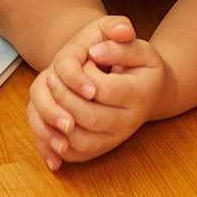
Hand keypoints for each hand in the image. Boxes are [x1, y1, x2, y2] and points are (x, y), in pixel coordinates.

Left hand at [25, 16, 166, 170]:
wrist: (149, 93)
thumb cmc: (140, 66)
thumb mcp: (139, 47)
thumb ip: (120, 42)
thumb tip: (95, 50)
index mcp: (139, 94)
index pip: (104, 90)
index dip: (82, 77)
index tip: (74, 62)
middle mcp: (128, 122)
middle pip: (90, 117)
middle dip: (63, 96)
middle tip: (51, 77)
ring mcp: (114, 139)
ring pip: (79, 141)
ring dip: (55, 120)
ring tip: (49, 96)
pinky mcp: (101, 149)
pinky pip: (74, 154)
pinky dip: (54, 143)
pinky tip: (47, 121)